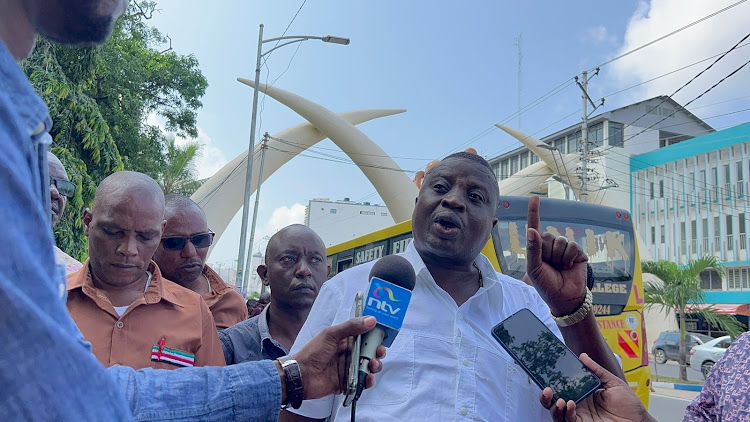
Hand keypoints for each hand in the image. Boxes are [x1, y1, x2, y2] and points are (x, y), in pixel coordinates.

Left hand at [294, 316, 385, 399]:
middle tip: (379, 352)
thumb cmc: (314, 352)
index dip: (374, 336)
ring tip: (372, 365)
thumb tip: (372, 319)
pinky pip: (362, 382)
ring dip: (374, 365)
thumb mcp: (331, 335)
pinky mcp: (347, 382)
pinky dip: (368, 380)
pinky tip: (368, 378)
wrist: (301, 375)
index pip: (364, 336)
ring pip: (368, 367)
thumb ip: (351, 327)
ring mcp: (348, 368)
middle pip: (369, 352)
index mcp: (344, 340)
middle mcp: (348, 353)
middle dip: (377, 351)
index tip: (383, 335)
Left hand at [526, 195, 587, 314]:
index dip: (534, 212)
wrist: (565, 298)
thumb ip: (533, 249)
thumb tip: (532, 230)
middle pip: (547, 235)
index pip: (534, 227)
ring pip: (560, 241)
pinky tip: (569, 266)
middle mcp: (550, 246)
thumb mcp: (534, 268)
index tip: (535, 198)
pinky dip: (570, 257)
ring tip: (559, 267)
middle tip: (549, 265)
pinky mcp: (577, 253)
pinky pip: (572, 246)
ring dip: (559, 256)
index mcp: (537, 248)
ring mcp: (564, 249)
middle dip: (547, 251)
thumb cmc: (546, 285)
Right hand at [540, 353, 653, 421]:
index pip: (564, 387)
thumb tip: (583, 356)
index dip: (554, 382)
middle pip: (555, 401)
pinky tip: (570, 404)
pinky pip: (569, 420)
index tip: (548, 375)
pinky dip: (567, 412)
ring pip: (558, 413)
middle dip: (546, 397)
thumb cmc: (629, 404)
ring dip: (554, 406)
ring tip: (558, 398)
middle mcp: (579, 404)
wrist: (638, 421)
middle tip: (547, 389)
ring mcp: (580, 415)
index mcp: (583, 392)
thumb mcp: (613, 382)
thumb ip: (597, 370)